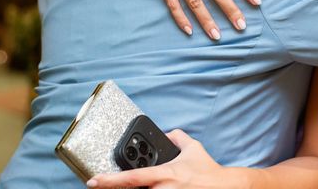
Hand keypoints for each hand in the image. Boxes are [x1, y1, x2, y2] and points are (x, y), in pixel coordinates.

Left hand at [87, 129, 230, 188]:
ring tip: (141, 182)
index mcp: (163, 175)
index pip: (130, 178)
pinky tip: (153, 187)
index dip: (109, 180)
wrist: (224, 188)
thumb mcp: (193, 147)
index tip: (93, 181)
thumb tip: (168, 133)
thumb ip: (177, 136)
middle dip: (119, 188)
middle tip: (107, 184)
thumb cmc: (207, 171)